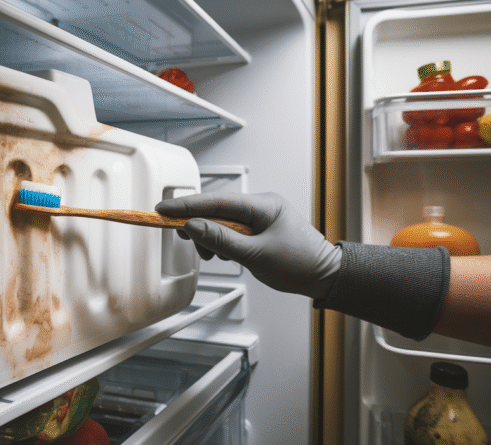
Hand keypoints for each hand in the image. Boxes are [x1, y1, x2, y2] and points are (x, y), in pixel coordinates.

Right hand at [155, 192, 341, 299]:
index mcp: (263, 205)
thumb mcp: (256, 255)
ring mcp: (260, 218)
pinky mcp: (258, 231)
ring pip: (222, 222)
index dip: (187, 205)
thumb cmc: (300, 264)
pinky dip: (220, 243)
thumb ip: (222, 240)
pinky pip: (231, 231)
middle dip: (197, 224)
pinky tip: (221, 255)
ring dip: (210, 238)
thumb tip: (193, 227)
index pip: (217, 201)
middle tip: (178, 236)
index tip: (164, 209)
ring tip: (211, 256)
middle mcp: (260, 206)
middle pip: (217, 209)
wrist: (326, 277)